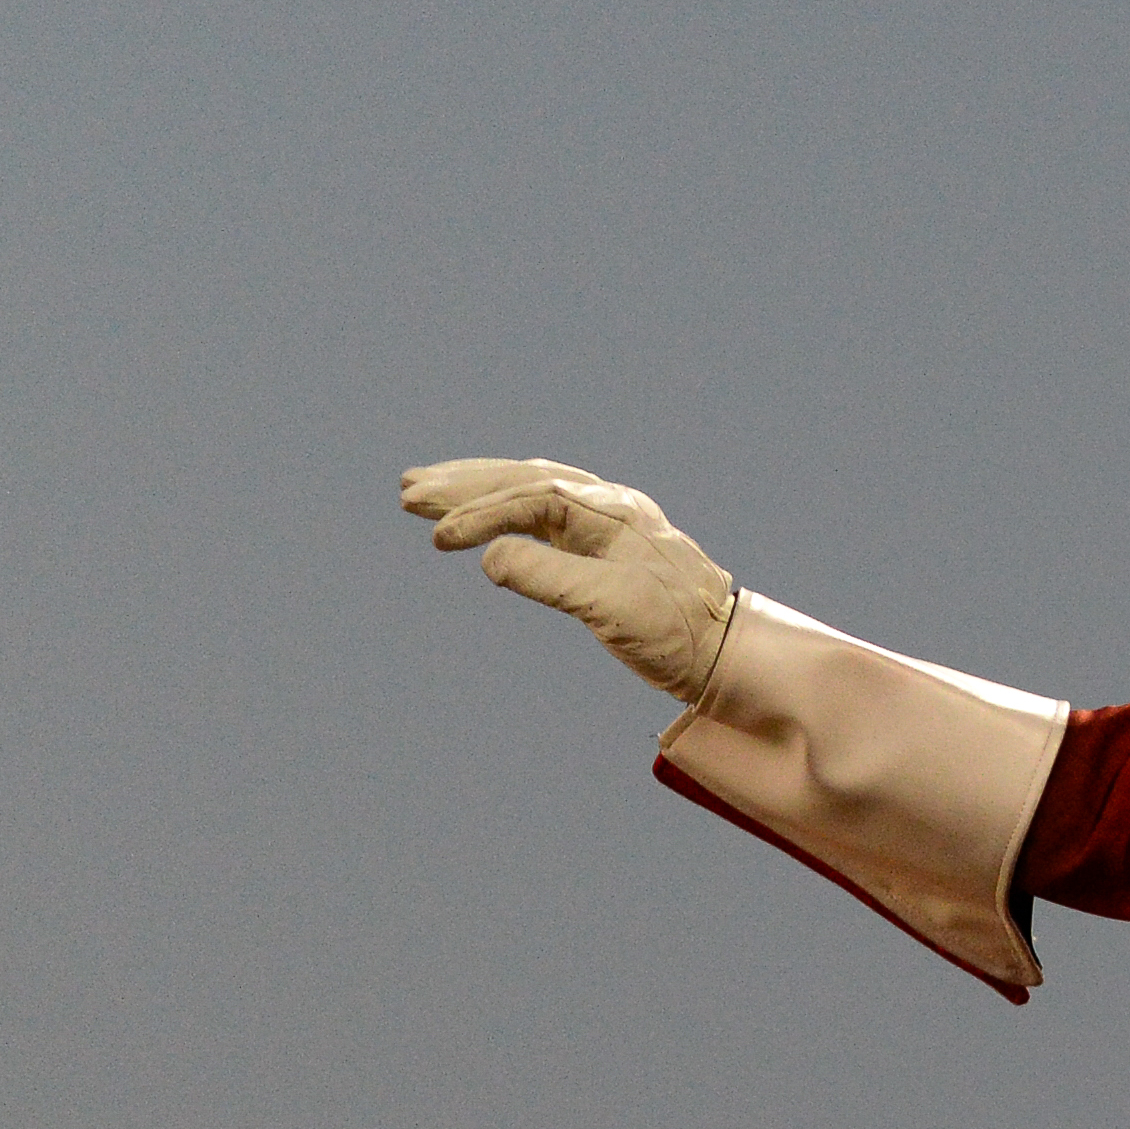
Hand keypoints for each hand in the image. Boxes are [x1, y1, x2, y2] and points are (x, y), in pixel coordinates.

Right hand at [401, 458, 739, 701]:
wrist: (721, 649)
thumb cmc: (674, 629)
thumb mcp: (611, 607)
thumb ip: (551, 577)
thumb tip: (490, 556)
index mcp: (611, 511)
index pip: (533, 497)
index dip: (482, 513)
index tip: (440, 539)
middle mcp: (605, 504)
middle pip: (523, 479)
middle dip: (464, 484)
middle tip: (407, 490)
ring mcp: (603, 520)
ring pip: (528, 489)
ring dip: (476, 489)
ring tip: (423, 492)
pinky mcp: (599, 543)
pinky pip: (539, 512)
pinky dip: (501, 508)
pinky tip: (480, 513)